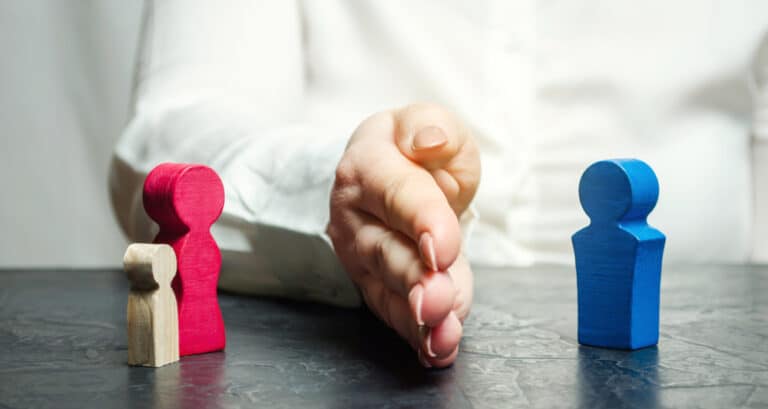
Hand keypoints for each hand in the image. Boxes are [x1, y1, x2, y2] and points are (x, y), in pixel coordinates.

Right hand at [328, 103, 480, 366]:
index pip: (395, 194)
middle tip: (435, 302)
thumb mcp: (425, 122)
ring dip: (417, 319)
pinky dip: (418, 337)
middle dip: (414, 280)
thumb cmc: (413, 149)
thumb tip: (429, 141)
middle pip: (386, 251)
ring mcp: (363, 257)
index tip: (442, 247)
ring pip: (389, 291)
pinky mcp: (378, 287)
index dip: (420, 220)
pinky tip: (438, 351)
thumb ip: (430, 126)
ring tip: (442, 336)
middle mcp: (356, 217)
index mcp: (367, 167)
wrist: (393, 175)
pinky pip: (397, 315)